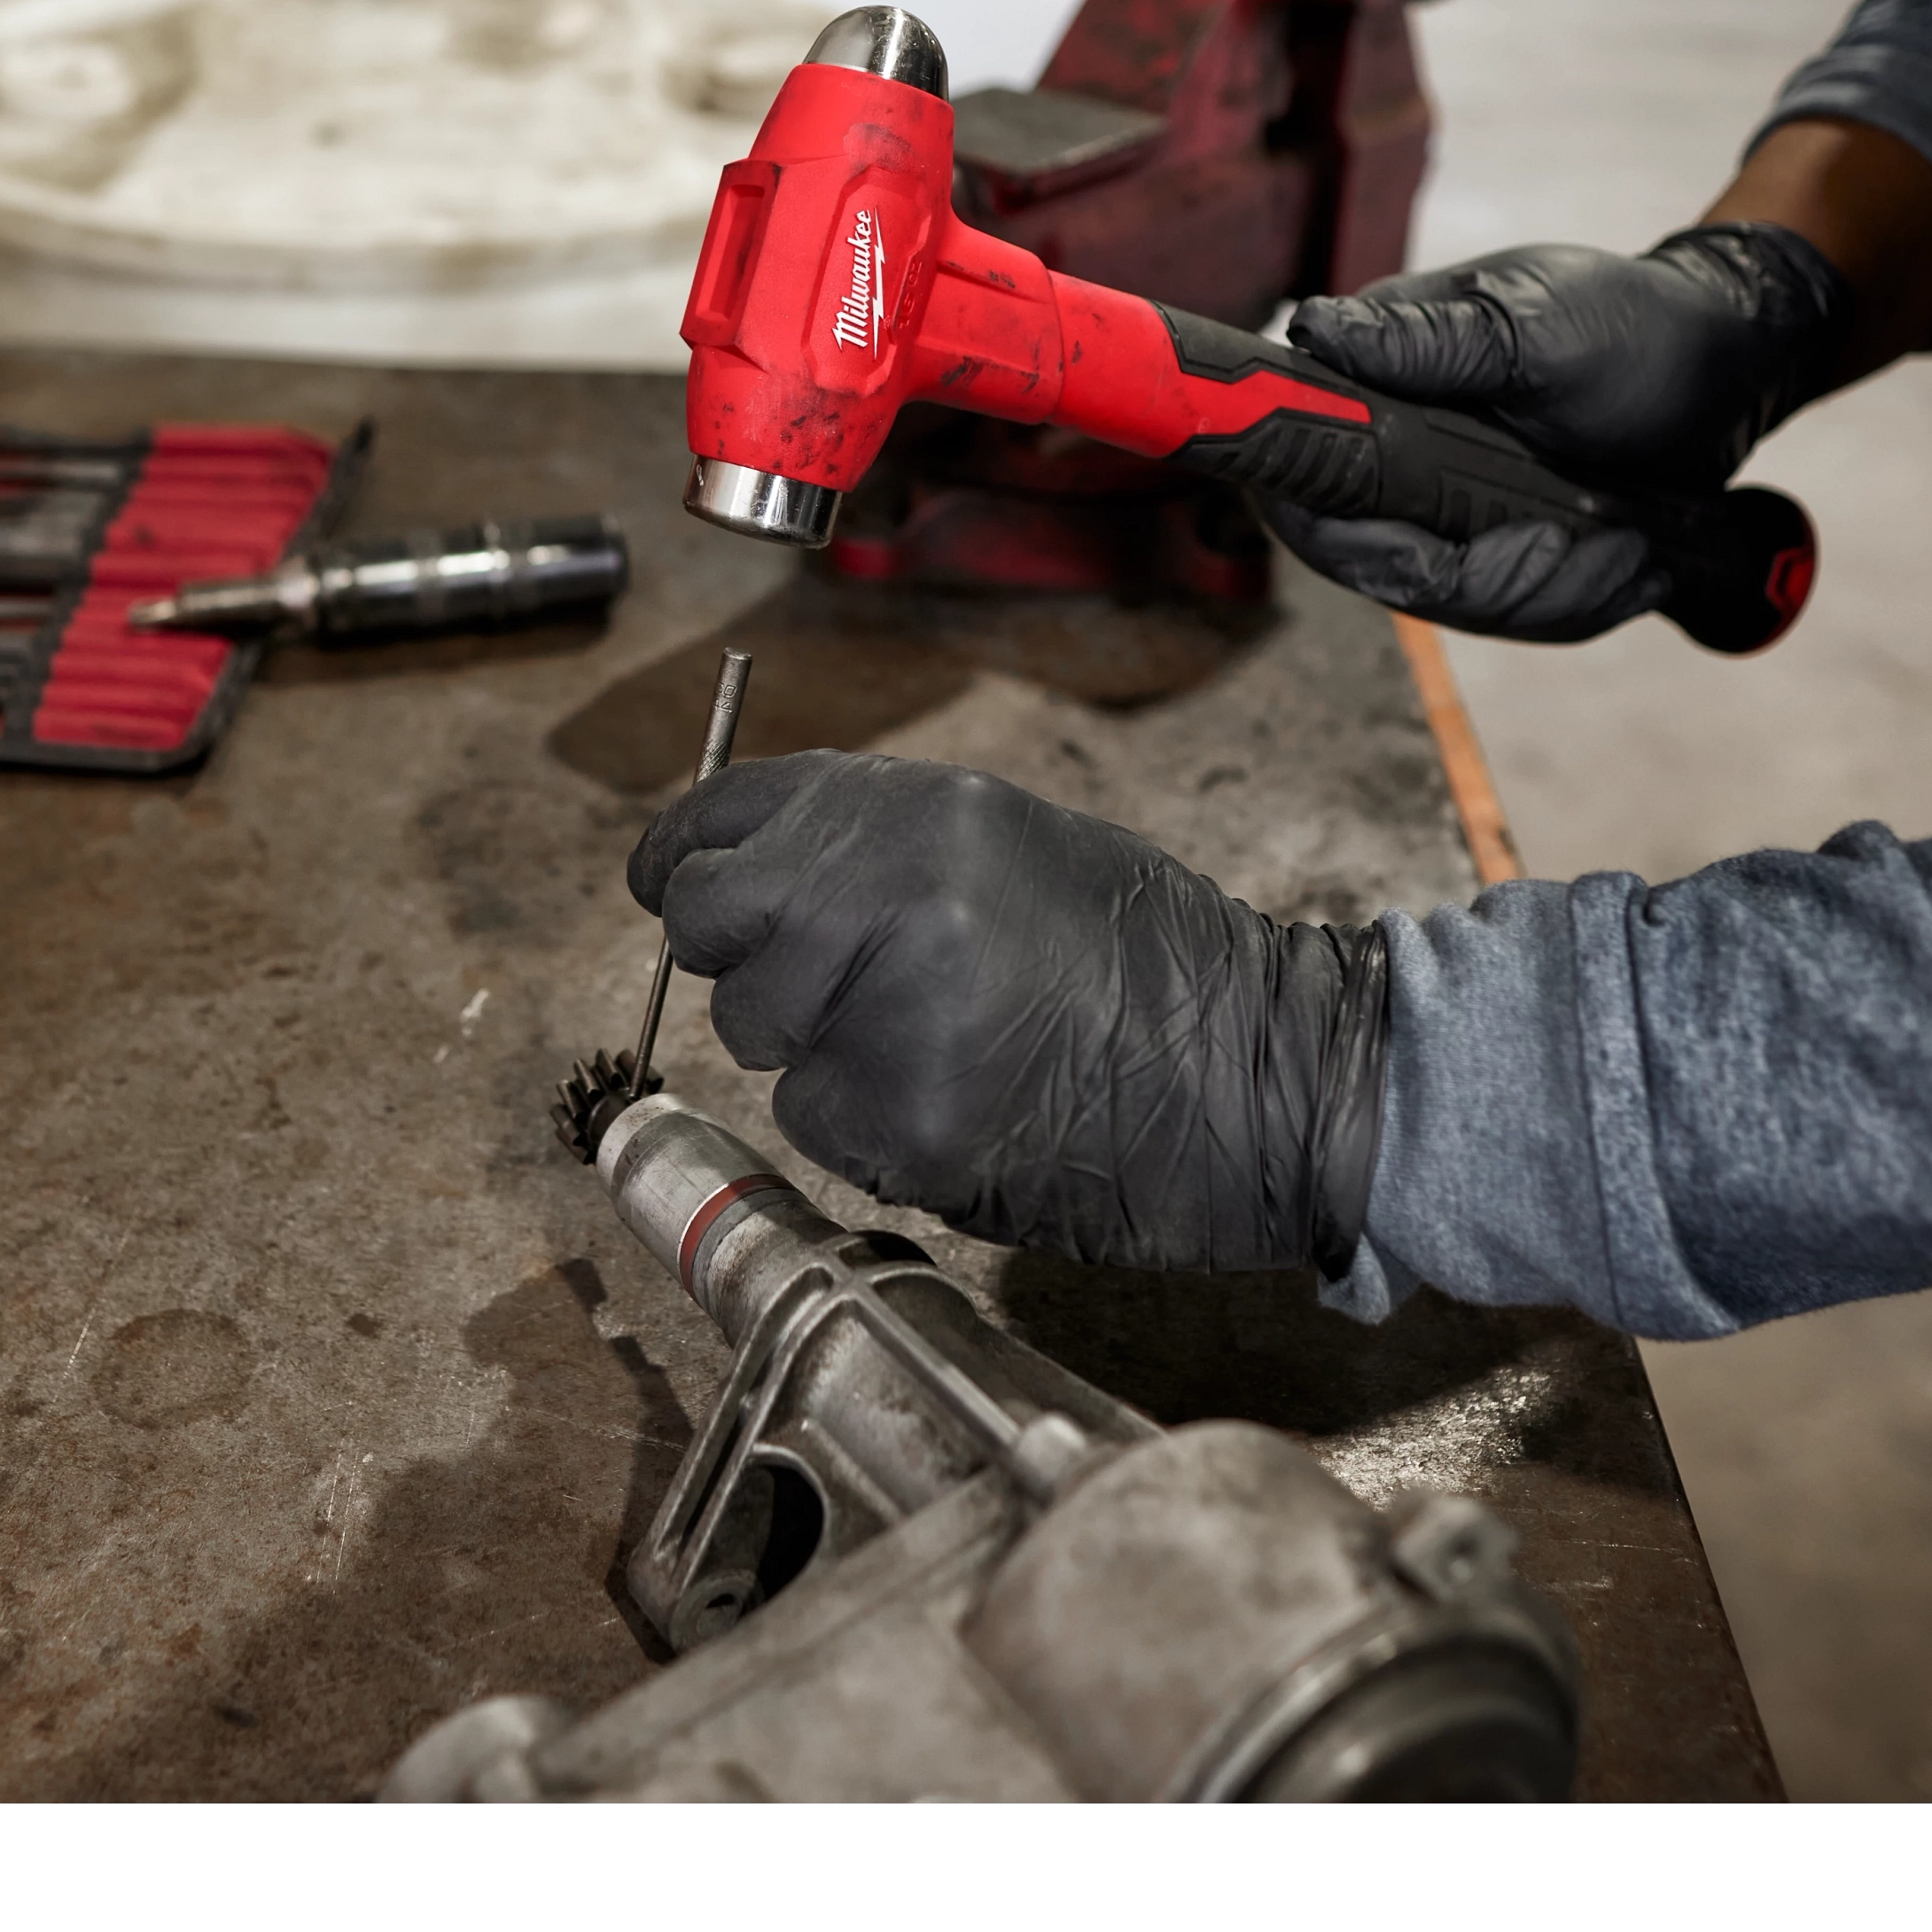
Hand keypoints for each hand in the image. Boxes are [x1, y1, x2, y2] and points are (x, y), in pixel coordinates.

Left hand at [630, 752, 1387, 1275]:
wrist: (1259, 1071)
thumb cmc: (1148, 958)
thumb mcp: (1007, 841)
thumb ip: (871, 841)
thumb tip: (750, 865)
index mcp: (910, 810)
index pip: (720, 819)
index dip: (683, 859)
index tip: (672, 885)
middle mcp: (880, 893)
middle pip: (710, 924)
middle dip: (741, 957)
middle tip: (815, 982)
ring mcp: (880, 1011)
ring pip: (757, 1031)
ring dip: (814, 1046)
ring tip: (935, 1037)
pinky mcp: (895, 1121)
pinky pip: (815, 1118)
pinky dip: (862, 1120)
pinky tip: (955, 1099)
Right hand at [1271, 222, 1849, 639]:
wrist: (1725, 366)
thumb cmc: (1635, 326)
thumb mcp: (1539, 327)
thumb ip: (1428, 341)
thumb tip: (1317, 330)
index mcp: (1379, 379)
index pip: (1306, 479)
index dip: (1347, 533)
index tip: (1426, 549)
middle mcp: (1392, 447)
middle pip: (1376, 561)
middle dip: (1479, 579)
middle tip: (1566, 551)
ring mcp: (1442, 503)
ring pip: (1448, 599)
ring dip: (1544, 595)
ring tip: (1627, 551)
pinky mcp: (1491, 543)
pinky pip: (1503, 607)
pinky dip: (1571, 602)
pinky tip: (1629, 566)